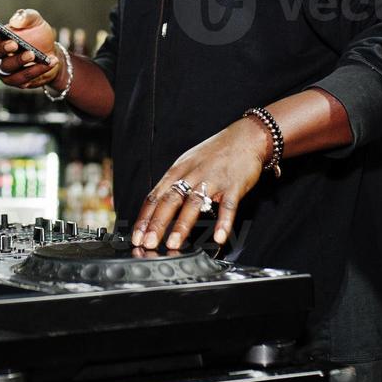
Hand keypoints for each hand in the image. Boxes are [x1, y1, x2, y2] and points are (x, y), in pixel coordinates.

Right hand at [0, 8, 59, 89]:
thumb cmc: (38, 36)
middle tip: (14, 44)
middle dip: (1, 48)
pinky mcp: (16, 80)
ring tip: (33, 54)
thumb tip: (15, 20)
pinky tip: (47, 62)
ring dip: (19, 60)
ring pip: (6, 67)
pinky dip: (36, 69)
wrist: (52, 52)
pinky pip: (22, 77)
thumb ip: (25, 16)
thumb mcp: (35, 20)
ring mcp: (4, 69)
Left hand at [131, 118, 272, 249]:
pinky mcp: (234, 185)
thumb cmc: (214, 153)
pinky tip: (218, 237)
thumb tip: (157, 208)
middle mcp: (192, 174)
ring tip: (174, 244)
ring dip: (182, 225)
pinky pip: (228, 206)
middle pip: (170, 200)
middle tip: (148, 242)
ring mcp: (213, 180)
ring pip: (194, 203)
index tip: (136, 236)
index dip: (145, 218)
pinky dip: (223, 223)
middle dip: (157, 223)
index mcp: (178, 170)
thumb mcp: (187, 163)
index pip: (155, 196)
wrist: (245, 137)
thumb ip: (174, 184)